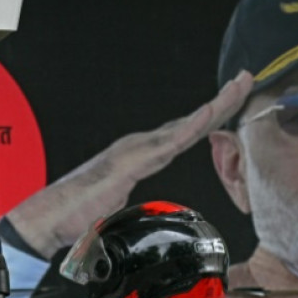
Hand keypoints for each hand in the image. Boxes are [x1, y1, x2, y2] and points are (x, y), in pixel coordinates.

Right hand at [4, 70, 253, 258]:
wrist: (49, 219)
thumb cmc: (76, 215)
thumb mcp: (119, 210)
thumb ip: (134, 204)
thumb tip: (140, 218)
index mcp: (140, 155)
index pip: (184, 133)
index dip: (211, 116)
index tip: (234, 102)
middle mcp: (140, 146)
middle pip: (190, 122)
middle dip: (222, 100)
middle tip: (247, 79)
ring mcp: (135, 151)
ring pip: (186, 126)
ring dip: (215, 105)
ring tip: (239, 86)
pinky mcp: (130, 162)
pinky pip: (168, 143)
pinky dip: (191, 127)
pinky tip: (211, 114)